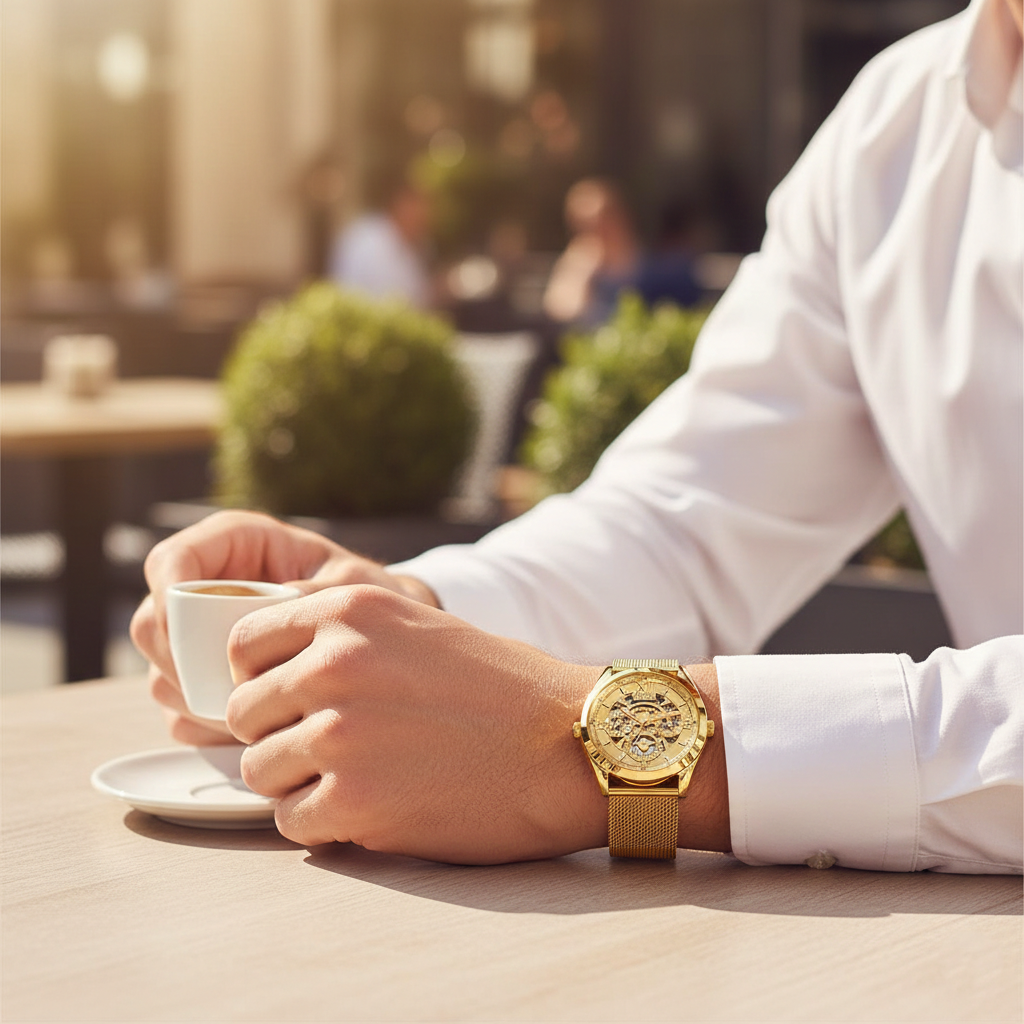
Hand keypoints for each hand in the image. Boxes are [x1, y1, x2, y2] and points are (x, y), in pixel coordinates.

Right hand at [129, 509, 439, 744]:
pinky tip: (253, 730)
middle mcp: (207, 589)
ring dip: (195, 700)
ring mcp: (198, 639)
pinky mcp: (203, 682)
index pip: (171, 561)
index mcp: (237, 546)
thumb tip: (278, 605)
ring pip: (161, 671)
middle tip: (229, 689)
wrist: (388, 644)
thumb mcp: (356, 590)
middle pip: (153, 624)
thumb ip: (317, 595)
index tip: (191, 631)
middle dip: (179, 662)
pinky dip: (205, 725)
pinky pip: (178, 709)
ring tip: (256, 712)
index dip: (167, 593)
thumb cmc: (373, 603)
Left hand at [225, 584, 609, 863]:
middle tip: (331, 750)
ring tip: (355, 779)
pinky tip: (370, 810)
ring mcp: (340, 732)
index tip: (289, 702)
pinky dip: (321, 822)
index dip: (260, 679)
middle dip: (277, 734)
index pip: (242, 646)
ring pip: (258, 770)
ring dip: (297, 781)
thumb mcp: (416, 626)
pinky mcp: (354, 801)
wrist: (570, 742)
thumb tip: (265, 667)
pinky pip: (290, 820)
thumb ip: (340, 635)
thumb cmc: (501, 686)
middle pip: (242, 713)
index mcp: (348, 609)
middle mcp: (333, 662)